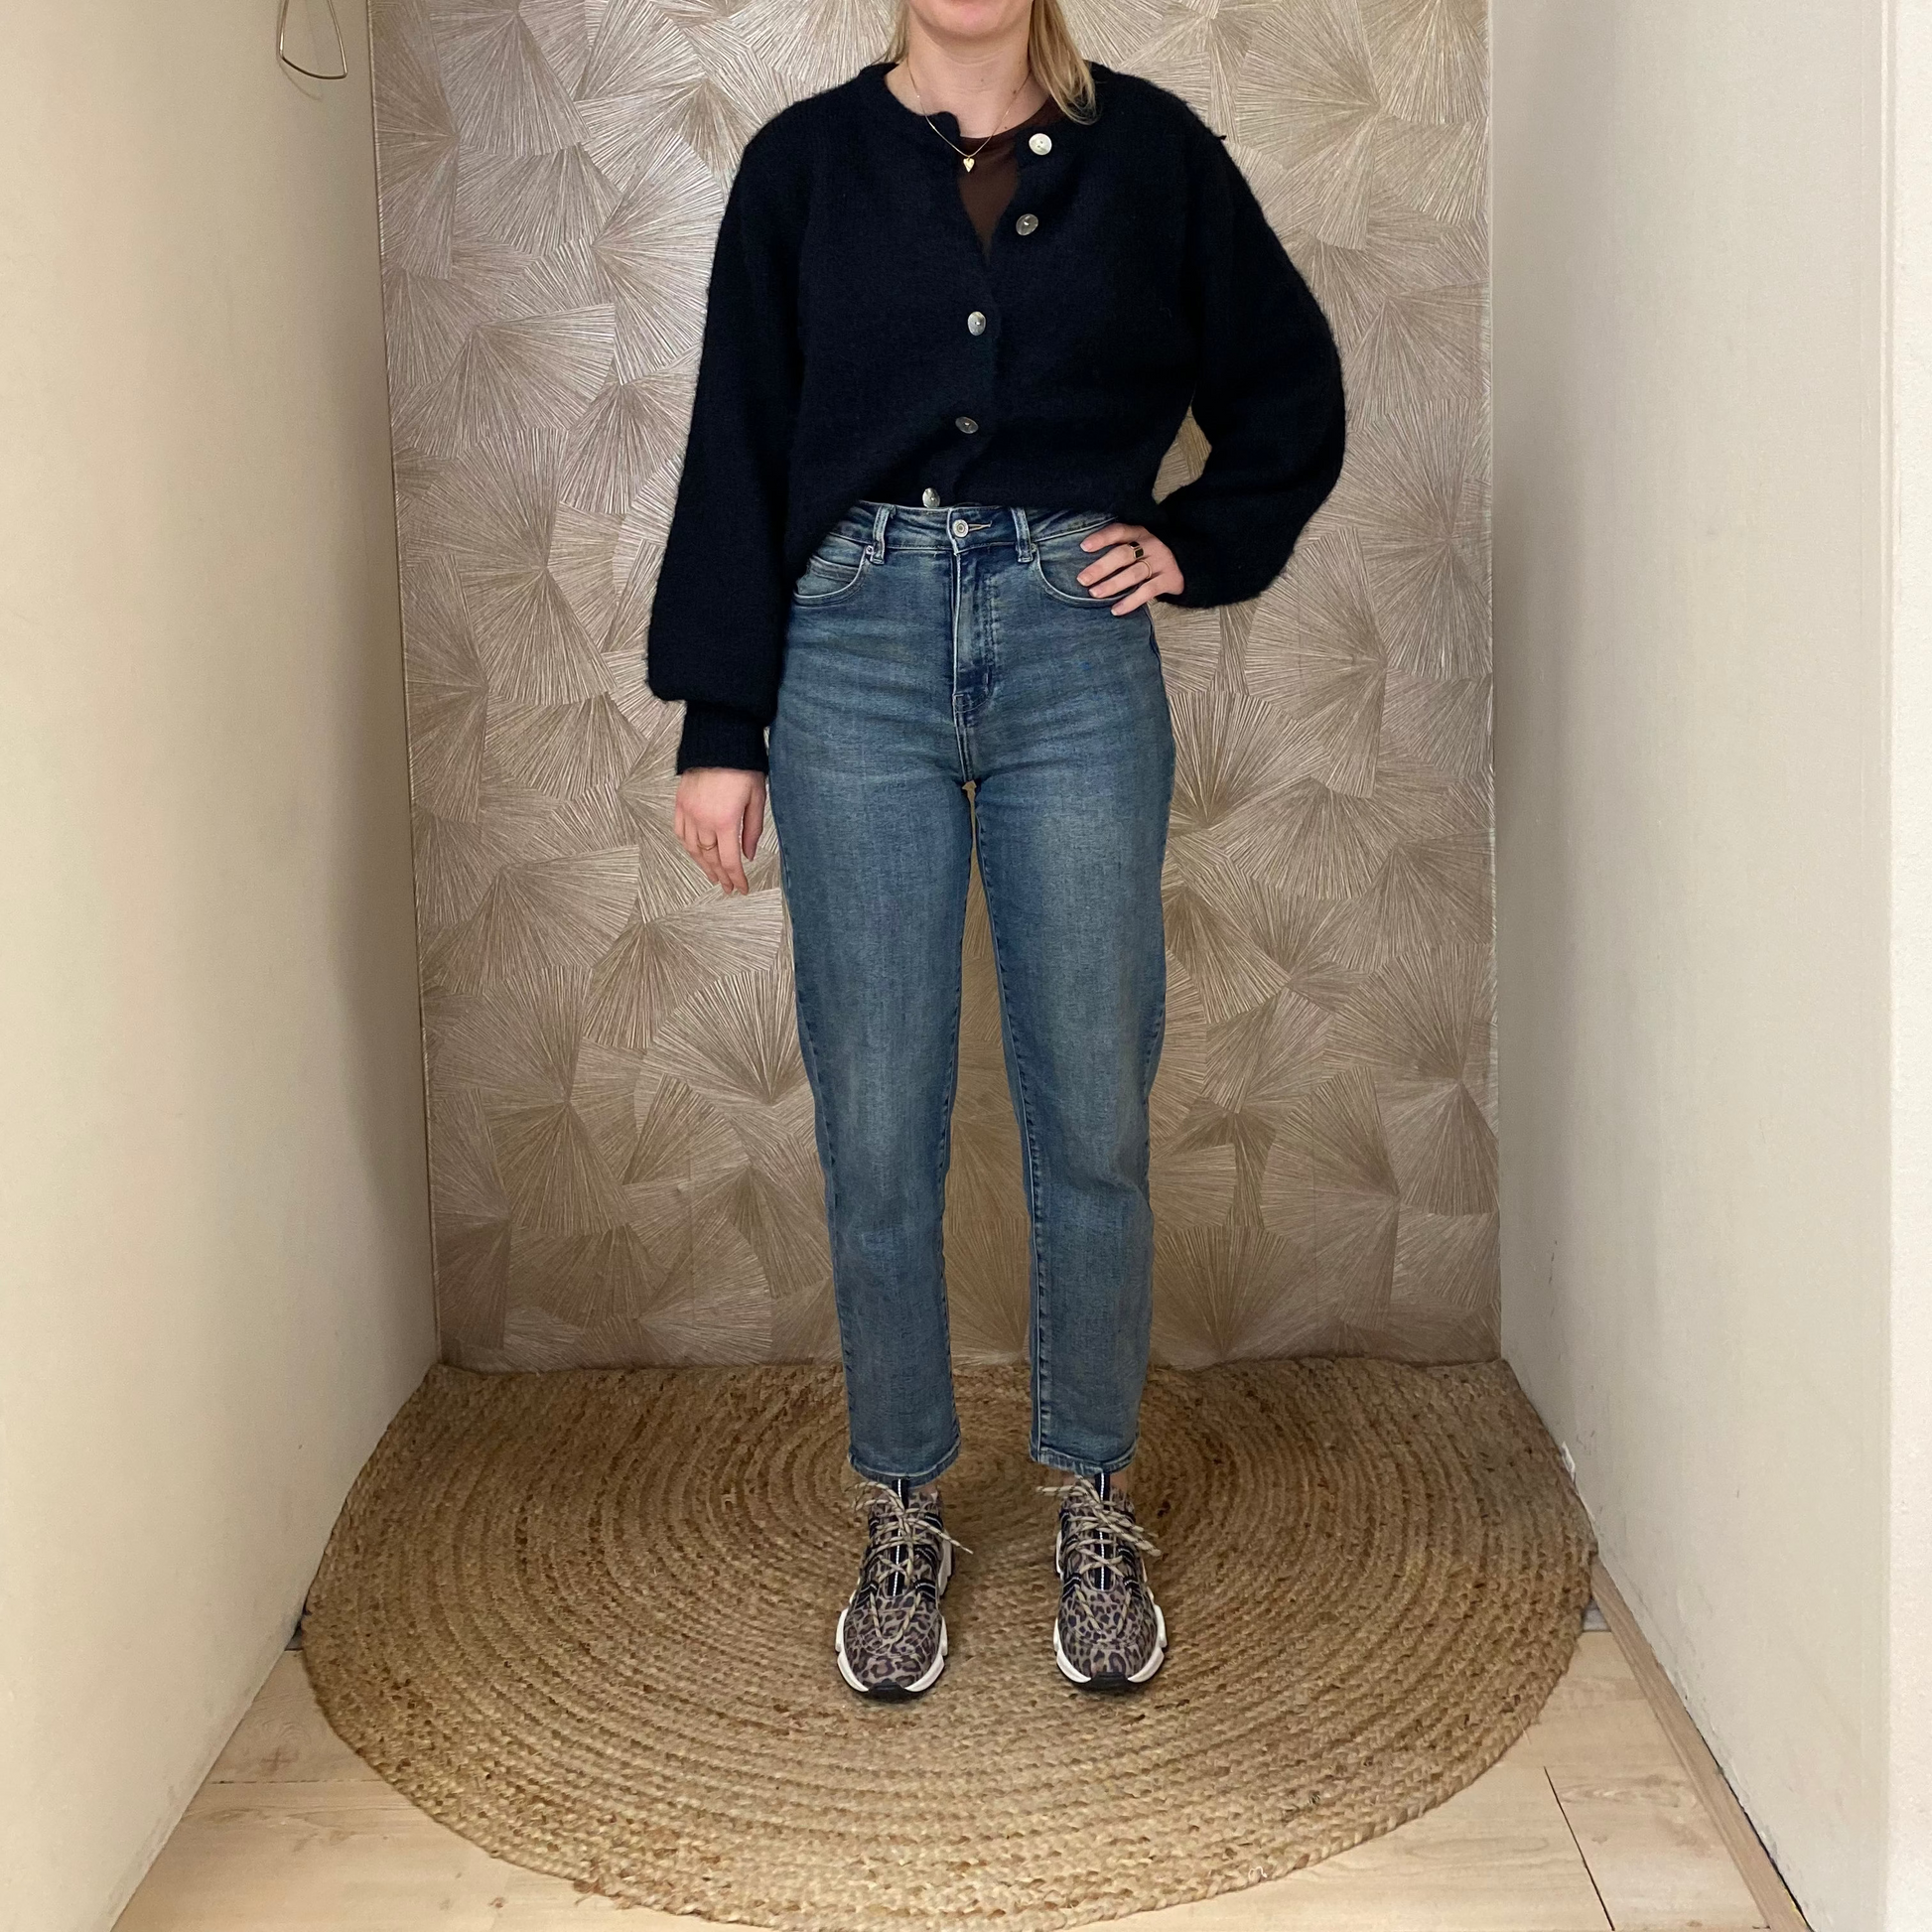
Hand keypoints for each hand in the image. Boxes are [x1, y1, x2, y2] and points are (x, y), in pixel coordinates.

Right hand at [674, 766, 766, 894]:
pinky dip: (688, 846)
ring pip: (693, 848)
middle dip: (720, 875)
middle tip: (727, 886)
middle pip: (710, 858)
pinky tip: (695, 852)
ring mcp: (689, 811)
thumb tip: (748, 854)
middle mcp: (703, 819)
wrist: (719, 740)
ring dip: (703, 865)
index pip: (729, 860)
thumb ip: (752, 830)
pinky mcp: (680, 802)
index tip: (741, 888)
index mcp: (724, 820)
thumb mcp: (756, 798)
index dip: (736, 878)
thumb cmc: (742, 765)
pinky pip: (680, 832)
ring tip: (712, 875)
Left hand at [1076, 523, 1183, 614]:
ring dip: (1113, 584)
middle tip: (1082, 579)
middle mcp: (1150, 545)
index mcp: (1138, 533)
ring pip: (1134, 573)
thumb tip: (1084, 564)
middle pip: (1123, 554)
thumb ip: (1117, 549)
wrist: (1187, 563)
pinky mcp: (1168, 580)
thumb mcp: (1137, 545)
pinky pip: (1147, 591)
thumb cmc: (1150, 555)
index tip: (1083, 547)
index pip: (1118, 531)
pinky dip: (1130, 601)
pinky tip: (1116, 609)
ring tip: (1095, 594)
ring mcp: (1161, 562)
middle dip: (1101, 567)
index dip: (1101, 538)